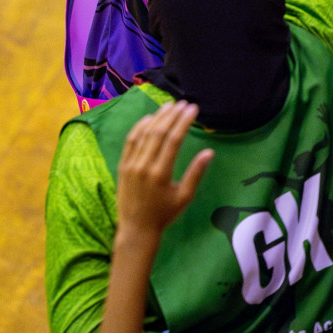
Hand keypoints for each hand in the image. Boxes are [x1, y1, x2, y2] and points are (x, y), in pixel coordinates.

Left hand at [115, 101, 212, 238]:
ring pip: (144, 134)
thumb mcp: (184, 197)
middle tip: (183, 103)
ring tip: (169, 106)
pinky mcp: (122, 165)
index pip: (174, 140)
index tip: (193, 109)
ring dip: (157, 117)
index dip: (184, 121)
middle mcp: (144, 166)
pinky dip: (139, 127)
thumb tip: (210, 152)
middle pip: (159, 132)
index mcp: (161, 174)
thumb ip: (196, 173)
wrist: (136, 229)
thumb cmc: (164, 214)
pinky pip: (130, 141)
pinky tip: (149, 118)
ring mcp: (131, 164)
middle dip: (172, 115)